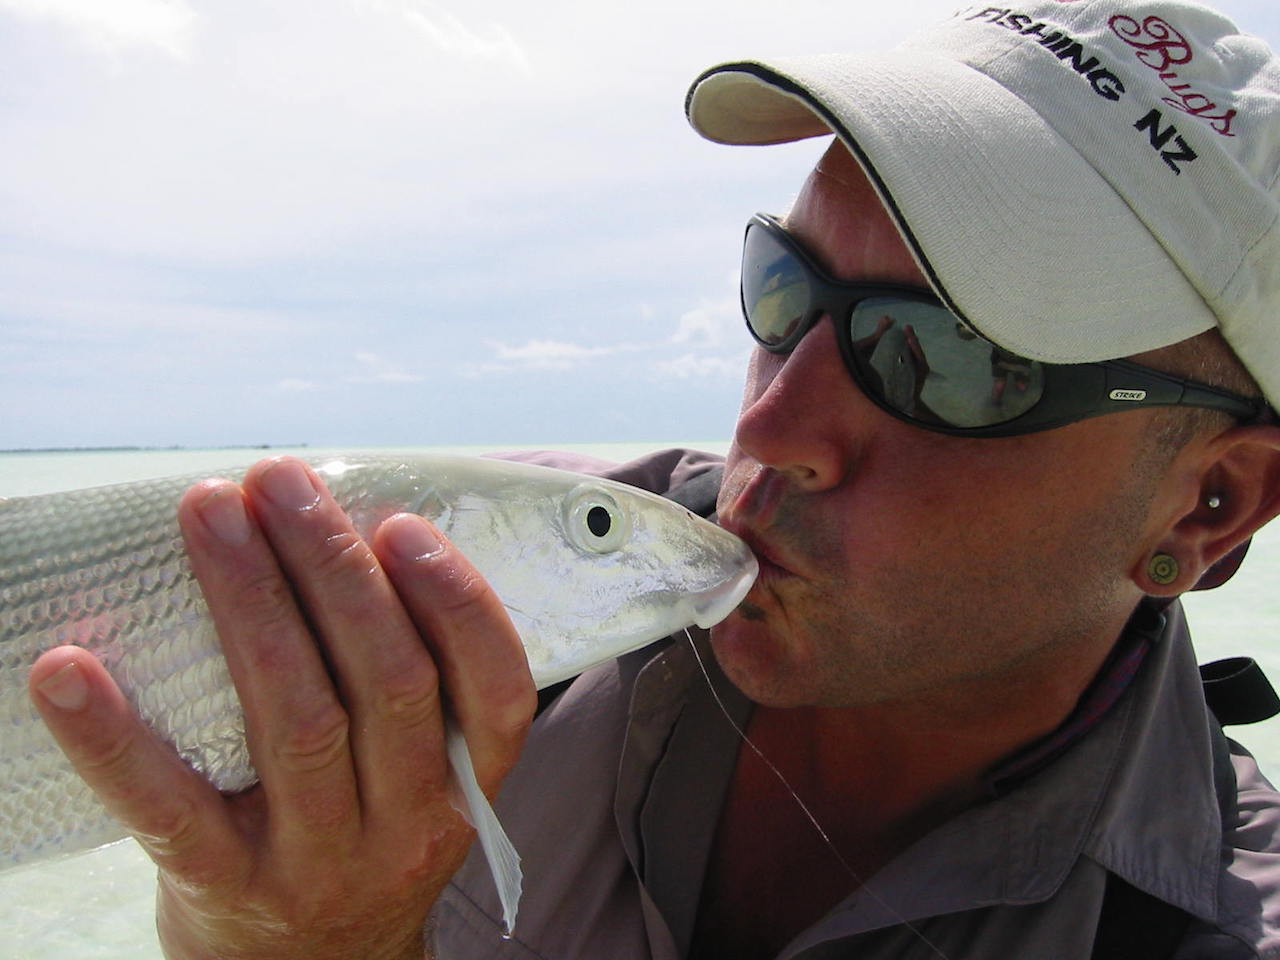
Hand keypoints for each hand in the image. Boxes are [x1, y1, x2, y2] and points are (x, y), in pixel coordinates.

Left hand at [29, 457, 535, 958]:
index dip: (456, 602)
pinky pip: (170, 808)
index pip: (496, 688)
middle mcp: (408, 823)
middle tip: (278, 481)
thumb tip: (339, 533)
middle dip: (335, 567)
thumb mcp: (419, 776)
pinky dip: (117, 736)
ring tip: (210, 516)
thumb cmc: (365, 837)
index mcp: (465, 782)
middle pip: (389, 681)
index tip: (399, 525)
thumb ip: (410, 682)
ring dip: (251, 603)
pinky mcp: (225, 885)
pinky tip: (70, 668)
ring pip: (297, 721)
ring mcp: (319, 858)